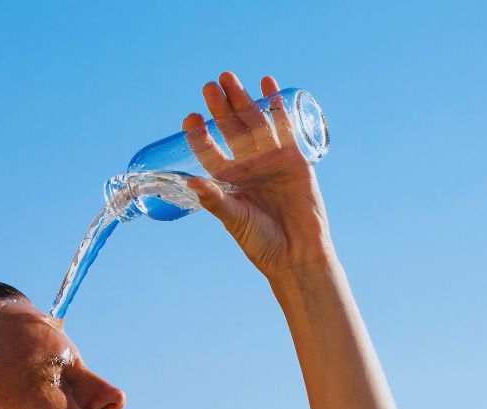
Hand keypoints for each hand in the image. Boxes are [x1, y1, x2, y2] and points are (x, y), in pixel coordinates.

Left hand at [183, 72, 337, 281]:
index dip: (199, 135)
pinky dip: (276, 104)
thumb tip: (189, 182)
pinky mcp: (294, 157)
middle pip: (230, 129)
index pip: (208, 151)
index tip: (190, 119)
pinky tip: (267, 83)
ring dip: (243, 99)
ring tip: (229, 78)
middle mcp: (246, 166)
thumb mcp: (233, 218)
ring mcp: (270, 159)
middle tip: (210, 86)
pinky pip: (283, 126)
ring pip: (254, 122)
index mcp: (227, 181)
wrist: (297, 252)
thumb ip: (214, 199)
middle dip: (220, 107)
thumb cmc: (261, 241)